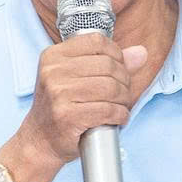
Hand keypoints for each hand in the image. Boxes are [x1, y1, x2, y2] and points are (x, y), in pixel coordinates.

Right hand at [9, 34, 149, 181]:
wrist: (40, 140)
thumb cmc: (61, 107)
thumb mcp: (77, 78)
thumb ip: (110, 62)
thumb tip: (141, 53)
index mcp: (53, 56)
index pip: (97, 41)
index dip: (116, 55)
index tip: (118, 70)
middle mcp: (53, 71)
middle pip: (108, 65)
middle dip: (124, 81)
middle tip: (122, 94)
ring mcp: (59, 94)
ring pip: (111, 87)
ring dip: (124, 99)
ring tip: (121, 106)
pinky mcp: (67, 116)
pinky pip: (108, 110)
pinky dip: (120, 115)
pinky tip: (118, 118)